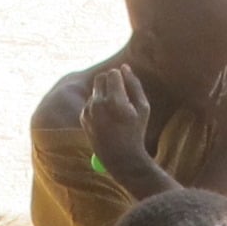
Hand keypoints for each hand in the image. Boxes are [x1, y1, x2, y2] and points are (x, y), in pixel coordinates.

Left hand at [85, 63, 153, 182]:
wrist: (121, 158)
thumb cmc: (136, 132)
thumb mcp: (143, 107)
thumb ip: (134, 84)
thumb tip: (124, 67)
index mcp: (115, 101)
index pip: (113, 73)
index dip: (121, 77)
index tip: (126, 87)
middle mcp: (98, 104)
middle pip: (100, 78)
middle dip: (109, 81)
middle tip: (119, 93)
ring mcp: (89, 111)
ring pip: (95, 91)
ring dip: (104, 95)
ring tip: (115, 113)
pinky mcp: (83, 117)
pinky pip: (90, 102)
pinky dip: (98, 106)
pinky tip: (107, 119)